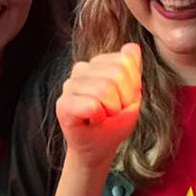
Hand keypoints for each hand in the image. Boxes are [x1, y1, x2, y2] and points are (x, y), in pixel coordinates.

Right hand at [56, 44, 141, 168]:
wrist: (99, 148)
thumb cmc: (114, 122)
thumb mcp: (132, 95)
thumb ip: (133, 71)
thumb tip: (132, 47)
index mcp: (98, 63)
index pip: (125, 60)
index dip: (132, 86)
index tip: (123, 100)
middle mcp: (82, 69)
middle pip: (116, 74)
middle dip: (123, 99)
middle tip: (113, 112)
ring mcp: (70, 85)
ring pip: (104, 89)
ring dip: (111, 110)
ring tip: (102, 116)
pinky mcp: (62, 104)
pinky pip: (91, 105)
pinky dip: (99, 117)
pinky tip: (92, 121)